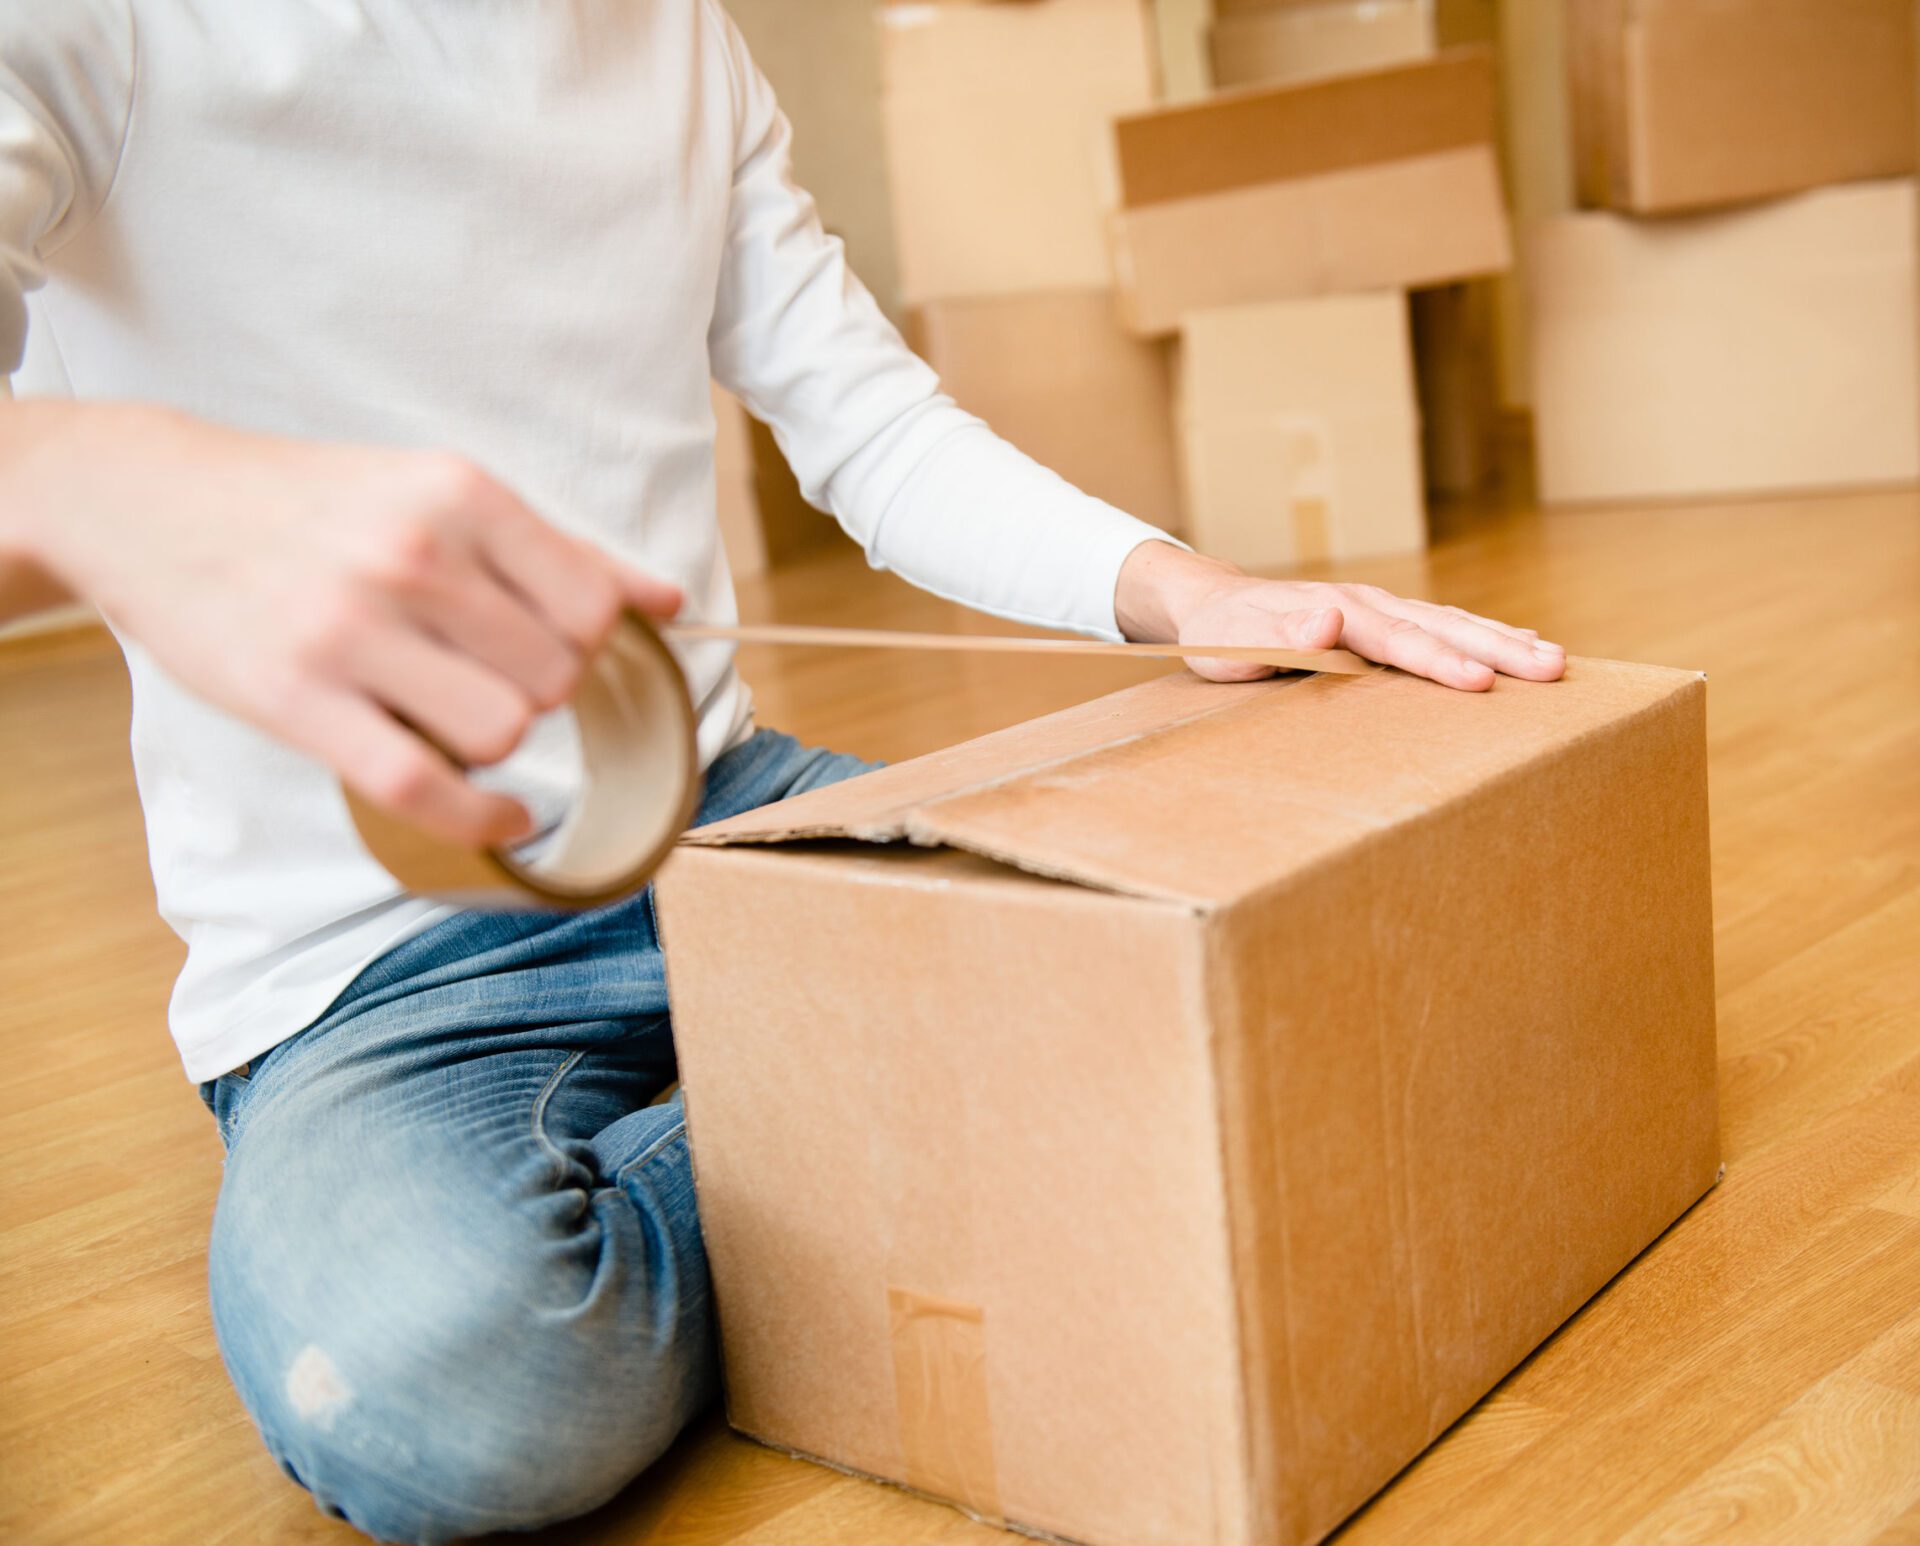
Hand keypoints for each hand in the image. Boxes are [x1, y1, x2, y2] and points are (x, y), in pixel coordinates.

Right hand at [0, 400, 681, 845]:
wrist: (145, 502)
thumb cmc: (313, 504)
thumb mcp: (436, 489)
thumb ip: (557, 550)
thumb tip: (667, 604)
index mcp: (459, 494)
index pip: (593, 605)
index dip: (592, 644)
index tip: (552, 645)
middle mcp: (412, 556)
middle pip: (556, 676)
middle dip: (544, 692)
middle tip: (491, 677)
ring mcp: (351, 630)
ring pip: (504, 730)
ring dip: (502, 742)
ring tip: (459, 714)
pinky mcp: (299, 699)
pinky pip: (425, 786)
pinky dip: (483, 819)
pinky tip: (502, 816)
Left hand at [1114, 541, 1565, 690]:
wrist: (1215, 605)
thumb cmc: (1222, 635)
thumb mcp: (1234, 643)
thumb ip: (1278, 637)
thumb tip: (1325, 622)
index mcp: (1335, 612)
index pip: (1396, 642)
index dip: (1439, 662)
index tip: (1480, 680)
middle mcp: (1366, 604)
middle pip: (1440, 625)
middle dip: (1497, 648)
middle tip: (1551, 668)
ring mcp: (1379, 608)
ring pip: (1451, 621)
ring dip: (1502, 639)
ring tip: (1554, 660)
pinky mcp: (1384, 620)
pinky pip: (1442, 625)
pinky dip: (1484, 634)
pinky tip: (1520, 645)